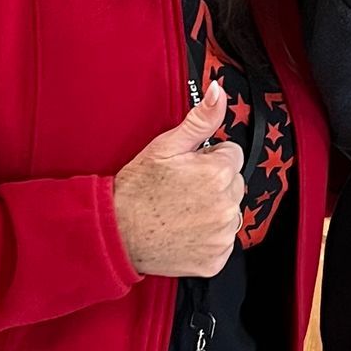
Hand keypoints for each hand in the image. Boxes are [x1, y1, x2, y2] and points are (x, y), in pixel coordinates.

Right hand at [113, 81, 243, 278]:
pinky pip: (223, 241)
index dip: (209, 159)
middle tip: (183, 190)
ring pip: (230, 212)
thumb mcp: (166, 146)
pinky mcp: (216, 259)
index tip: (189, 168)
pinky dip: (208, 237)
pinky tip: (185, 230)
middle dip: (214, 183)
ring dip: (213, 210)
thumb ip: (200, 119)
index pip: (232, 155)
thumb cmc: (137, 189)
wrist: (116, 232)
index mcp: (218, 173)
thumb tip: (218, 92)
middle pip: (234, 184)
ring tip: (182, 210)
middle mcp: (226, 205)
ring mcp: (222, 235)